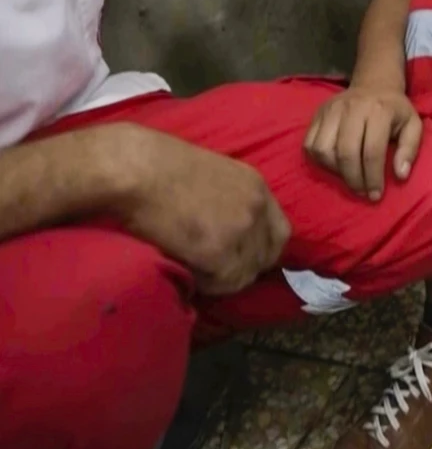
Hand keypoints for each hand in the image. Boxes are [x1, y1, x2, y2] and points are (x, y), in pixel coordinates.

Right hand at [107, 124, 290, 295]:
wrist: (134, 168)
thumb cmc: (158, 165)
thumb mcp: (212, 175)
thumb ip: (230, 200)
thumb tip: (228, 228)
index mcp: (256, 186)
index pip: (280, 232)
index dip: (261, 250)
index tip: (240, 257)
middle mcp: (256, 208)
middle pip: (266, 257)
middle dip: (243, 267)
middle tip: (214, 269)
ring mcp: (240, 230)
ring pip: (244, 275)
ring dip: (221, 277)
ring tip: (194, 268)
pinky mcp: (218, 252)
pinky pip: (221, 282)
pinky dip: (205, 283)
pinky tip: (186, 268)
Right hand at [304, 86, 422, 199]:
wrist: (374, 84)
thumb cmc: (395, 110)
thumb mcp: (413, 125)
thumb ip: (410, 150)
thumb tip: (400, 175)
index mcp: (379, 111)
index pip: (372, 151)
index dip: (373, 177)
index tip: (376, 195)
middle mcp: (352, 108)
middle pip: (345, 152)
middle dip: (353, 179)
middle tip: (362, 192)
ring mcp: (331, 110)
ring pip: (323, 150)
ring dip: (335, 171)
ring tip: (349, 178)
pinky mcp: (318, 113)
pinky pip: (310, 144)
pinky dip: (320, 161)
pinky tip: (335, 166)